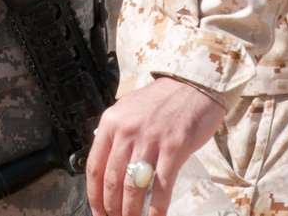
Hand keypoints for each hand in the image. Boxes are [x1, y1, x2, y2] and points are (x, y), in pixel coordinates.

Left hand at [86, 78, 224, 215]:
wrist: (193, 85)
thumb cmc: (162, 100)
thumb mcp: (129, 109)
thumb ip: (116, 134)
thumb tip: (104, 164)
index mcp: (112, 121)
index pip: (94, 167)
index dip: (94, 196)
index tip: (98, 212)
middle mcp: (127, 130)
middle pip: (112, 182)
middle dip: (112, 209)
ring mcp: (150, 140)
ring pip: (133, 188)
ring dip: (131, 213)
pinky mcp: (173, 148)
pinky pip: (160, 188)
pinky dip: (156, 210)